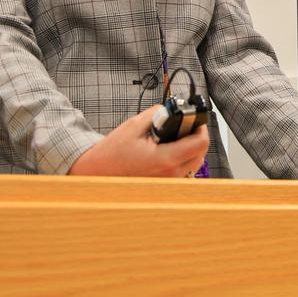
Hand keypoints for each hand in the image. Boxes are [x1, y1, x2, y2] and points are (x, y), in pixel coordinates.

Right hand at [68, 105, 209, 177]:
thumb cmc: (112, 152)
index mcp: (165, 160)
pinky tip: (167, 150)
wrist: (96, 173)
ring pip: (194, 163)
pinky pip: (183, 171)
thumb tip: (173, 110)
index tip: (194, 120)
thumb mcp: (135, 124)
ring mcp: (168, 183)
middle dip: (195, 136)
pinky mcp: (164, 186)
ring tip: (172, 139)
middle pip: (201, 153)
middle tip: (182, 126)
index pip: (200, 143)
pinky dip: (181, 159)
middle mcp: (170, 175)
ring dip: (189, 148)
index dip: (200, 127)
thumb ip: (158, 114)